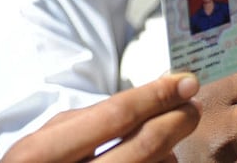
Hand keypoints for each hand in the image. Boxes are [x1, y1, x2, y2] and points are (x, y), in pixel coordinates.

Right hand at [1, 73, 200, 162]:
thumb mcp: (52, 137)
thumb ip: (97, 115)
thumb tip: (161, 95)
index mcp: (43, 154)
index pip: (116, 115)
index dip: (157, 95)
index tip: (187, 82)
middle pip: (145, 145)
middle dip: (178, 119)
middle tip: (194, 106)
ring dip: (173, 147)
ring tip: (175, 132)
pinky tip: (163, 156)